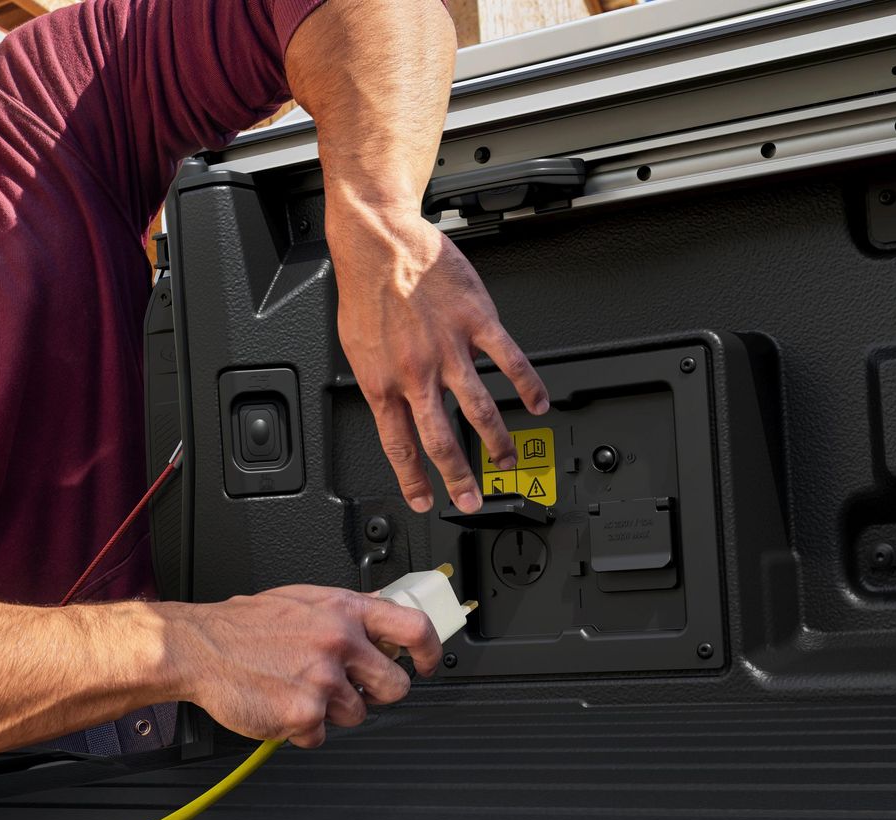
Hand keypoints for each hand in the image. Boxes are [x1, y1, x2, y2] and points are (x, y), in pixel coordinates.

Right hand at [173, 585, 440, 747]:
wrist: (199, 647)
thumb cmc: (244, 625)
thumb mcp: (303, 599)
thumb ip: (345, 611)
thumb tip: (382, 613)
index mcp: (343, 610)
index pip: (413, 627)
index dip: (430, 652)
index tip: (426, 665)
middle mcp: (339, 641)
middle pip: (395, 686)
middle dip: (376, 694)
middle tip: (350, 688)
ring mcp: (324, 680)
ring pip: (357, 715)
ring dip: (332, 711)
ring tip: (298, 689)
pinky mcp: (305, 714)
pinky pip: (321, 736)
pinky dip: (302, 729)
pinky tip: (282, 704)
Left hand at [330, 206, 549, 513]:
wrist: (381, 243)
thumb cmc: (365, 289)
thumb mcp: (357, 347)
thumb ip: (379, 381)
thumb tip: (391, 406)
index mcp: (383, 383)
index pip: (399, 446)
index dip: (412, 480)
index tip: (423, 500)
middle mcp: (416, 374)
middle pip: (442, 440)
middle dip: (459, 479)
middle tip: (472, 500)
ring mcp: (449, 349)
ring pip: (479, 409)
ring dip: (497, 442)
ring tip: (507, 462)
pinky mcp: (476, 322)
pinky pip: (508, 361)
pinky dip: (527, 385)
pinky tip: (537, 402)